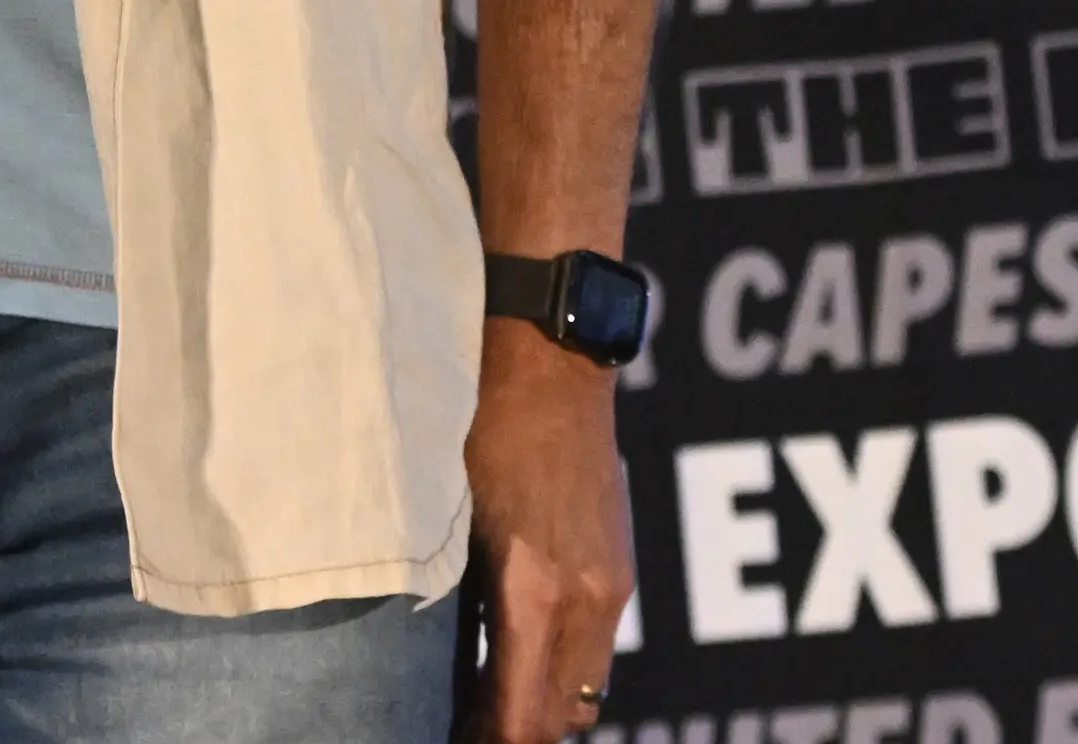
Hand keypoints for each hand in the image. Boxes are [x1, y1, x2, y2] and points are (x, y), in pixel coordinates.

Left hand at [457, 324, 634, 743]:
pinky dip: (565, 668)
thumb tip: (461, 668)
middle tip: (470, 727)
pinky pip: (598, 651)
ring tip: (494, 701)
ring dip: (547, 705)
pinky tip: (524, 654)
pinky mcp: (620, 571)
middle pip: (561, 716)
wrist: (554, 370)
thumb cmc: (485, 433)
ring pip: (586, 689)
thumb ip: (470, 604)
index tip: (460, 739)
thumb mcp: (458, 522)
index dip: (494, 741)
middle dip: (518, 732)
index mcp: (532, 593)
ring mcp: (609, 588)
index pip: (523, 715)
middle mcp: (582, 603)